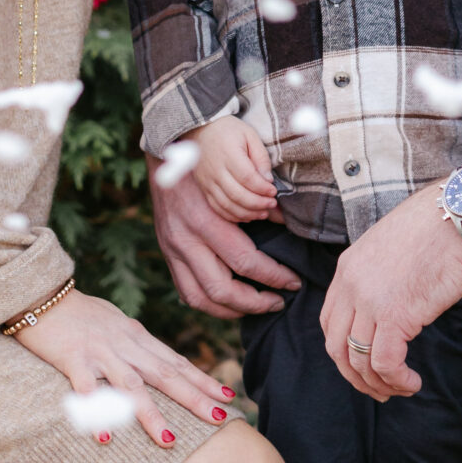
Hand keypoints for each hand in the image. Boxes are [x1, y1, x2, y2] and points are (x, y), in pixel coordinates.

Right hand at [21, 288, 229, 446]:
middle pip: (165, 374)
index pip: (177, 361)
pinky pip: (87, 389)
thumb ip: (137, 344)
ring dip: (151, 414)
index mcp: (137, 337)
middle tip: (219, 418)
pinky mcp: (73, 359)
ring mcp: (100, 352)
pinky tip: (105, 437)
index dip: (203, 379)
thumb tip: (160, 361)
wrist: (40, 292)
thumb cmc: (78, 313)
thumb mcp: (116, 324)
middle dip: (194, 397)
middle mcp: (125, 344)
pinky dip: (97, 412)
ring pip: (131, 386)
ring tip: (169, 440)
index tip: (229, 396)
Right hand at [148, 160, 299, 315]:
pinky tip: (230, 303)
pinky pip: (186, 291)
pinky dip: (209, 304)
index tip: (294, 280)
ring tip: (257, 307)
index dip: (274, 276)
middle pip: (222, 289)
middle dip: (255, 302)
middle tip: (279, 301)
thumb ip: (258, 203)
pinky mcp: (167, 253)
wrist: (167, 152)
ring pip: (201, 298)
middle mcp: (186, 239)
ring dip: (232, 310)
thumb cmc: (210, 163)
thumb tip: (288, 224)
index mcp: (206, 219)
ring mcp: (173, 249)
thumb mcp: (235, 176)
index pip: (245, 261)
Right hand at [186, 118, 277, 222]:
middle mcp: (216, 170)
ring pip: (228, 205)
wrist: (201, 129)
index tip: (274, 191)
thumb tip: (268, 180)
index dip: (262, 188)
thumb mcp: (249, 135)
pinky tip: (247, 216)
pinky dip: (233, 216)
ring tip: (263, 213)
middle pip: (238, 195)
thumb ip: (261, 157)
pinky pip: (218, 207)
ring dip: (248, 213)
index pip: (247, 178)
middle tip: (272, 204)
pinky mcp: (204, 188)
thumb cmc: (229, 131)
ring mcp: (208, 181)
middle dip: (258, 203)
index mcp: (228, 154)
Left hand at [320, 186, 461, 401]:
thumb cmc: (437, 229)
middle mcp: (350, 285)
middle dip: (354, 375)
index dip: (342, 349)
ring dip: (376, 384)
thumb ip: (380, 277)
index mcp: (347, 267)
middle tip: (377, 388)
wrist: (459, 216)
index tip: (362, 362)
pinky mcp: (395, 315)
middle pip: (335, 345)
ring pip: (358, 359)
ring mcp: (370, 300)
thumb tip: (390, 306)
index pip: (329, 320)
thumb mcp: (392, 249)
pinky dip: (396, 380)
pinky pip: (384, 362)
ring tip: (399, 390)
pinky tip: (412, 383)